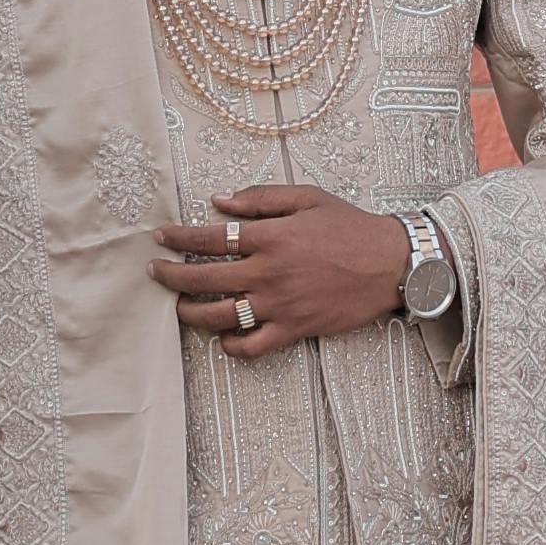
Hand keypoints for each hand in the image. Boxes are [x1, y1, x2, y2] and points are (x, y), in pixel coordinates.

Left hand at [158, 179, 412, 351]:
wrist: (390, 264)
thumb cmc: (350, 227)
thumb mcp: (308, 198)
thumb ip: (261, 199)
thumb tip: (220, 201)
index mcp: (271, 237)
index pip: (210, 238)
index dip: (179, 237)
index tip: (161, 237)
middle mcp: (269, 273)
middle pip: (204, 278)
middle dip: (171, 276)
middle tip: (155, 272)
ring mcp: (279, 305)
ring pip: (220, 316)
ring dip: (191, 313)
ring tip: (178, 308)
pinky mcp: (294, 329)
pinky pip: (252, 346)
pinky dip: (232, 346)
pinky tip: (222, 338)